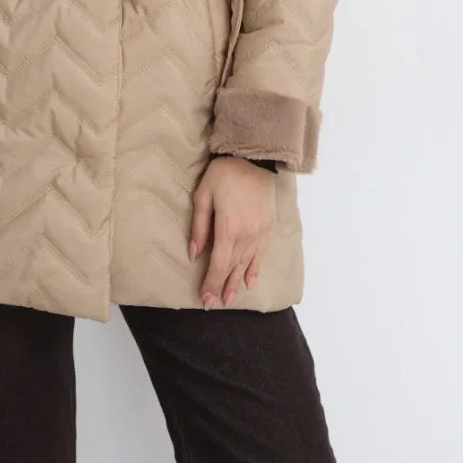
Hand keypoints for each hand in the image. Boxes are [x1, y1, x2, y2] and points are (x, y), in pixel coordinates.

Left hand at [189, 156, 275, 308]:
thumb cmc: (224, 173)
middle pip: (233, 267)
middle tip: (213, 304)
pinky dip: (255, 269)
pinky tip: (249, 281)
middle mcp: (247, 235)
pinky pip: (261, 254)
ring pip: (247, 264)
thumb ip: (199, 226)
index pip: (219, 264)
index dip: (211, 283)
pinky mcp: (268, 227)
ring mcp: (260, 232)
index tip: (205, 299)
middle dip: (222, 286)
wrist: (254, 158)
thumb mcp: (203, 195)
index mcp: (228, 228)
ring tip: (230, 298)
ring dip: (237, 282)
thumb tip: (194, 254)